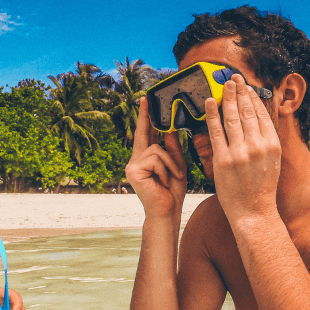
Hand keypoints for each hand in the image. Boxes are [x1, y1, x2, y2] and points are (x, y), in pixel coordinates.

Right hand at [125, 97, 187, 217]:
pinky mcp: (133, 170)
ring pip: (157, 149)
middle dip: (145, 116)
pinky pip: (156, 159)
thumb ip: (172, 148)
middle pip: (143, 133)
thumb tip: (169, 128)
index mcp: (146, 157)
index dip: (145, 117)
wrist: (167, 211)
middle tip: (145, 98)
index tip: (145, 101)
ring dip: (170, 163)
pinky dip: (165, 169)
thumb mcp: (176, 165)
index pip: (147, 133)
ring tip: (171, 178)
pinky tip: (163, 182)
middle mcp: (136, 159)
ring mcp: (133, 164)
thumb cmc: (172, 191)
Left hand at [203, 76, 280, 220]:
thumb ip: (266, 140)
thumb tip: (259, 118)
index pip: (261, 114)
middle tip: (234, 77)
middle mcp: (257, 146)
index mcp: (272, 145)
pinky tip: (210, 101)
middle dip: (240, 91)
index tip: (247, 86)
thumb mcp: (272, 161)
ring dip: (228, 97)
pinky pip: (215, 131)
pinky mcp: (223, 160)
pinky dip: (212, 114)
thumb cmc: (261, 188)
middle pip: (247, 112)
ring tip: (225, 84)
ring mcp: (239, 153)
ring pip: (232, 118)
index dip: (253, 97)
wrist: (253, 212)